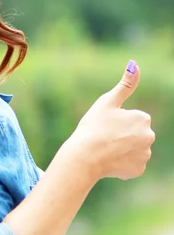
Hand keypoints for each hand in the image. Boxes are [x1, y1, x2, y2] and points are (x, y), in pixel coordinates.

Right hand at [70, 61, 154, 180]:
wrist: (84, 157)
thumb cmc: (93, 127)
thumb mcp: (107, 102)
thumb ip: (125, 84)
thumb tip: (134, 64)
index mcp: (143, 119)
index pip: (133, 118)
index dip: (118, 121)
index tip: (106, 125)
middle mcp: (149, 137)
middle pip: (136, 133)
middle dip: (124, 135)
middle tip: (105, 137)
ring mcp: (144, 155)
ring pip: (134, 148)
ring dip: (123, 149)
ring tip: (106, 149)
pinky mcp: (138, 170)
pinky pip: (131, 164)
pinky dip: (122, 163)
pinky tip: (109, 160)